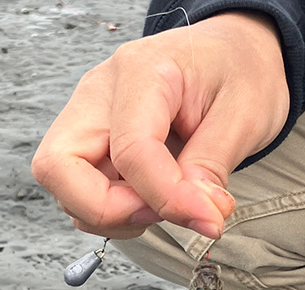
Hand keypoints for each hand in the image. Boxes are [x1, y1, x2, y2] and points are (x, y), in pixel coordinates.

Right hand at [32, 11, 288, 238]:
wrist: (236, 55)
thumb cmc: (241, 73)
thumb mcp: (246, 115)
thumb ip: (213, 167)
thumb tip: (197, 216)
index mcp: (142, 71)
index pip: (131, 150)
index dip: (166, 197)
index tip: (209, 219)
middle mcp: (100, 92)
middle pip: (59, 167)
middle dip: (108, 210)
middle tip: (165, 214)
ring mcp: (91, 117)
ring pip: (66, 186)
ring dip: (115, 214)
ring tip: (171, 205)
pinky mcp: (96, 141)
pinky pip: (83, 190)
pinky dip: (117, 211)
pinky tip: (156, 200)